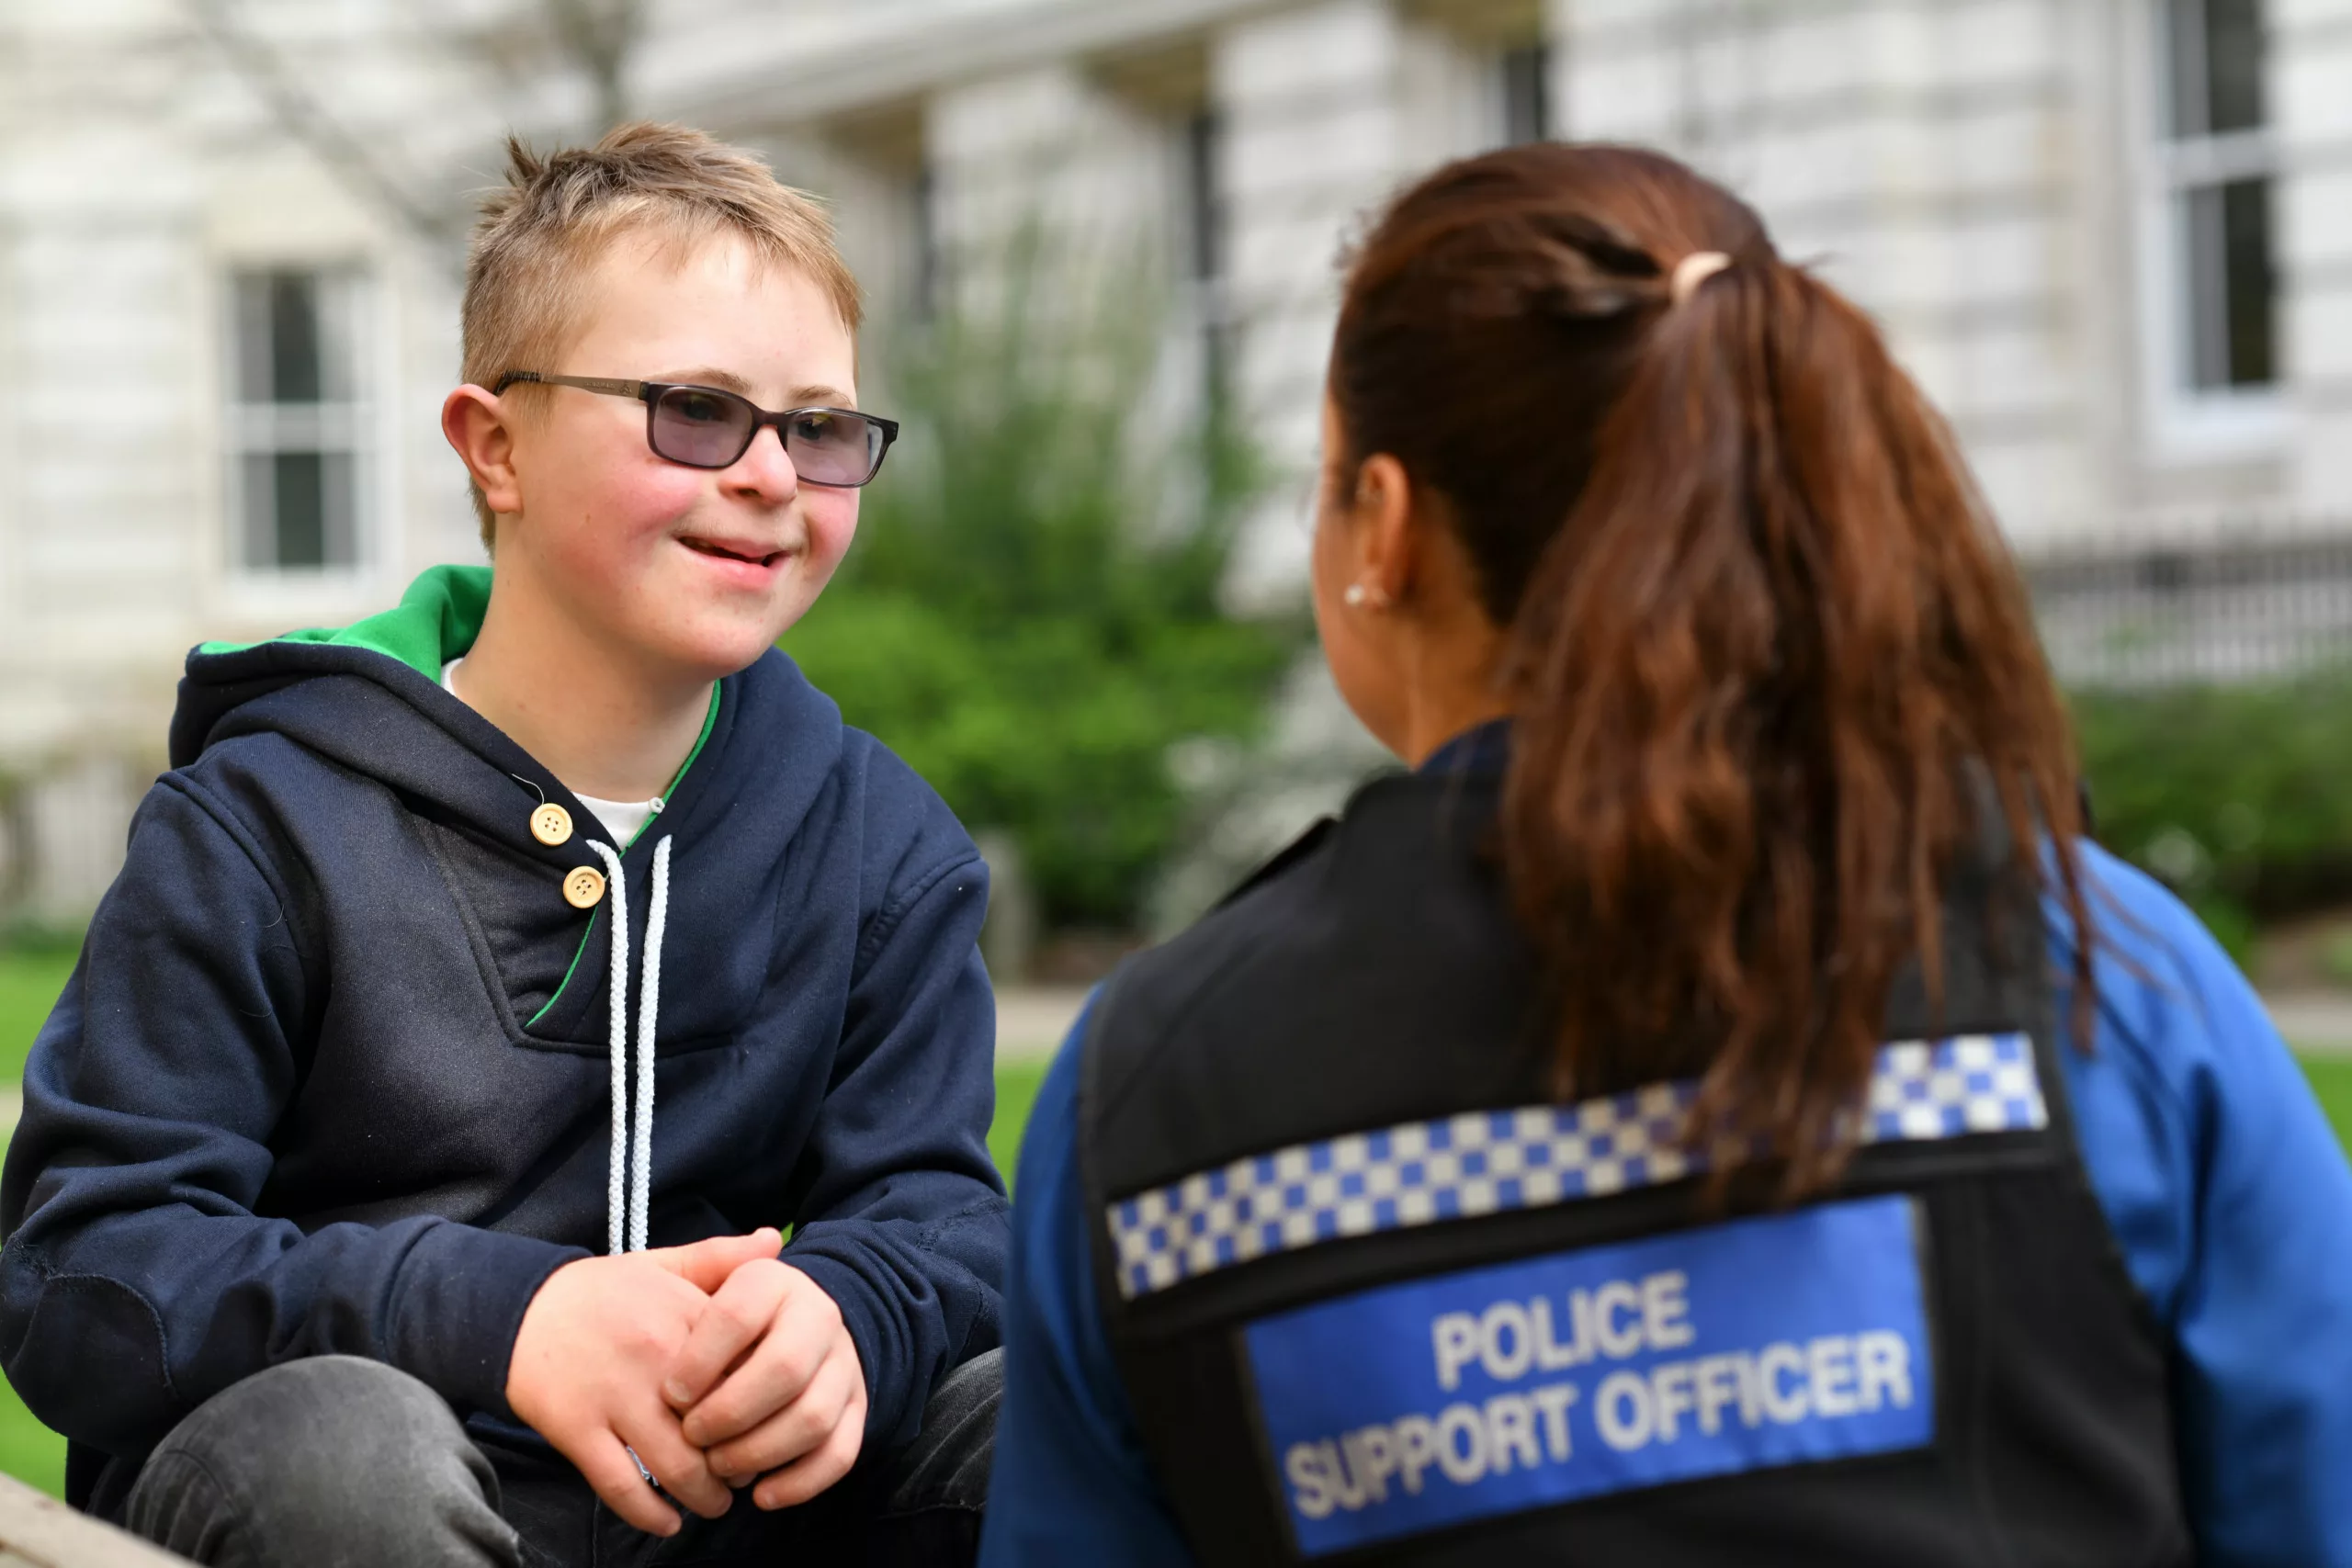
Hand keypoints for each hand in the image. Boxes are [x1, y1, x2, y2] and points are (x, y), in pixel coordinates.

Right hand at [506, 1229, 782, 1535]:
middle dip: (742, 1462)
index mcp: (686, 1317)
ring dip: (705, 1496)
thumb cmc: (602, 1291)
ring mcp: (616, 1397)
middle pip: (721, 1428)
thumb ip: (721, 1258)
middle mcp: (657, 1358)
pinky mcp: (578, 1429)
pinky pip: (622, 1487)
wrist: (519, 1306)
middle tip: (748, 1475)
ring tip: (716, 1503)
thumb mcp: (662, 1264)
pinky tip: (667, 1523)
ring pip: (678, 1466)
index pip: (751, 1373)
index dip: (768, 1407)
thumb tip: (775, 1240)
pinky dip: (651, 1515)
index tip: (773, 1424)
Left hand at [663, 1259, 867, 1510]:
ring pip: (813, 1417)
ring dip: (760, 1452)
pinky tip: (761, 1496)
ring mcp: (844, 1366)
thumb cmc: (728, 1314)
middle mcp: (820, 1318)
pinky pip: (840, 1453)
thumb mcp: (707, 1280)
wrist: (796, 1325)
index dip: (701, 1361)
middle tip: (693, 1436)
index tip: (670, 1396)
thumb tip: (767, 1236)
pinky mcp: (857, 1410)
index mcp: (774, 1283)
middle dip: (731, 1413)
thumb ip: (707, 1261)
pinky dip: (800, 1483)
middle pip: (784, 1369)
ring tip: (719, 1466)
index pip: (737, 1316)